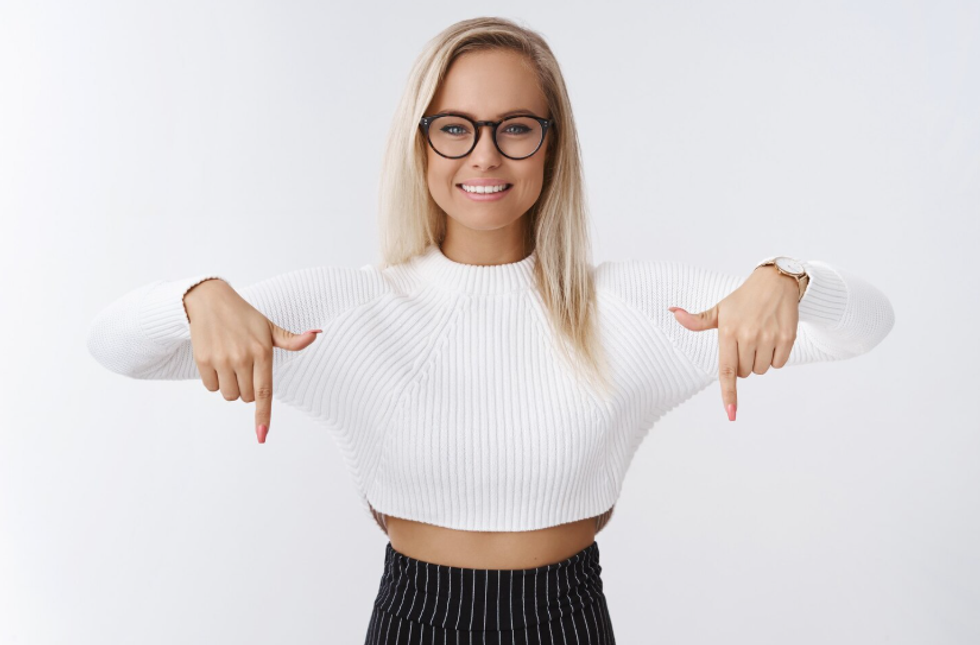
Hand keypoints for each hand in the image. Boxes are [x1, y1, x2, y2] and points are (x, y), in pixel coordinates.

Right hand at [183, 279, 321, 442]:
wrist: (210, 301)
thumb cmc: (244, 317)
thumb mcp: (269, 327)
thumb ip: (292, 340)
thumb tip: (316, 334)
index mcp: (262, 352)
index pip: (264, 392)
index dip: (263, 416)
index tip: (262, 436)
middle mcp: (242, 358)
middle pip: (245, 397)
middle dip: (246, 388)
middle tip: (244, 365)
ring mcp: (221, 360)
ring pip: (228, 395)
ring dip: (230, 386)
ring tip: (230, 362)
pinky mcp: (203, 360)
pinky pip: (211, 387)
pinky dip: (214, 380)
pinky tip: (216, 360)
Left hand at [667, 265, 799, 421]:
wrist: (775, 282)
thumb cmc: (743, 300)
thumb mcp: (719, 310)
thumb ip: (697, 321)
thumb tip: (673, 312)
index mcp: (728, 332)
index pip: (727, 370)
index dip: (729, 394)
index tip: (731, 413)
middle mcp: (748, 336)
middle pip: (745, 373)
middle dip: (744, 363)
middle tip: (746, 341)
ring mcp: (769, 337)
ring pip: (761, 370)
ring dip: (759, 361)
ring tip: (759, 338)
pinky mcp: (787, 337)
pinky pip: (779, 363)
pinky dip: (775, 357)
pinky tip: (773, 338)